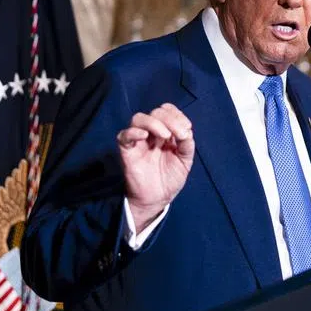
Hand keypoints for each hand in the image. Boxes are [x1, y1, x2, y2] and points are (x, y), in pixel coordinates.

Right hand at [118, 103, 194, 229]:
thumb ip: (187, 144)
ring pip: (138, 118)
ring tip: (165, 136)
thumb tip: (186, 130)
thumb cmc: (170, 178)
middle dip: (169, 119)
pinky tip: (145, 136)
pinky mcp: (127, 151)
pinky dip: (134, 132)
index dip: (177, 115)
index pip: (167, 111)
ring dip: (154, 123)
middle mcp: (151, 133)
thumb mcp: (185, 160)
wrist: (158, 199)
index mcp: (165, 132)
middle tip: (178, 134)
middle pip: (155, 112)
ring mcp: (138, 141)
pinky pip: (124, 135)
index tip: (187, 128)